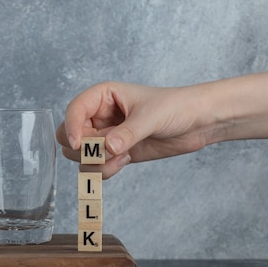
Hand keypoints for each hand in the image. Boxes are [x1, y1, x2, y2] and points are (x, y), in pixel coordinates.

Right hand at [57, 81, 210, 177]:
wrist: (198, 122)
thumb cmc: (176, 106)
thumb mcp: (151, 117)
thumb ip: (127, 133)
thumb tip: (106, 148)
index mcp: (102, 96)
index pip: (74, 110)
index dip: (72, 127)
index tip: (79, 145)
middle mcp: (98, 115)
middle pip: (69, 135)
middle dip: (84, 149)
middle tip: (107, 151)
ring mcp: (104, 136)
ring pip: (79, 155)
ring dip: (95, 162)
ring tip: (121, 157)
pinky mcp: (113, 153)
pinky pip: (95, 166)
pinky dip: (104, 170)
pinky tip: (125, 161)